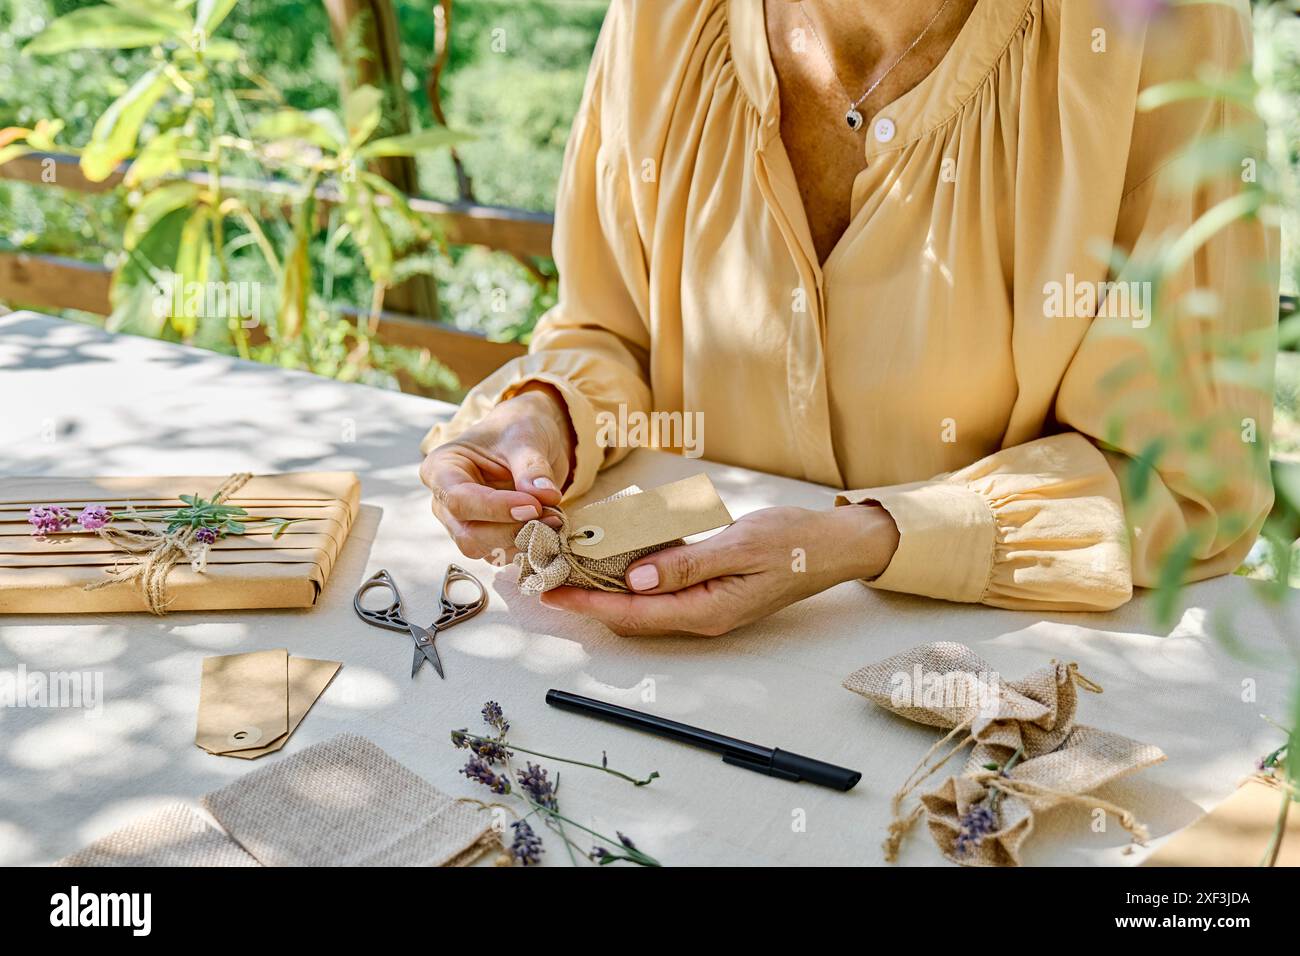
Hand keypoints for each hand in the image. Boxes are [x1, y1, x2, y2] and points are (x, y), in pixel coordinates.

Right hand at [420, 384, 574, 561]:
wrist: (528, 439)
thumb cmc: (517, 430)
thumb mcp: (526, 438)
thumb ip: (532, 467)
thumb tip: (546, 497)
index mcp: (441, 468)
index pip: (459, 500)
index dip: (496, 508)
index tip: (534, 505)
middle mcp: (445, 502)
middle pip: (469, 534)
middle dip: (512, 530)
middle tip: (552, 515)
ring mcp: (464, 524)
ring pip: (486, 551)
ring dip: (524, 542)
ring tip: (555, 518)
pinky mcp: (487, 538)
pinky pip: (504, 554)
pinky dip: (529, 548)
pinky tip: (550, 529)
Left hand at [540, 503, 899, 635]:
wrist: (833, 546)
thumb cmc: (793, 543)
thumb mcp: (740, 547)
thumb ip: (687, 564)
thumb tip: (635, 579)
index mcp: (706, 610)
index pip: (633, 613)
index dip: (587, 603)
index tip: (551, 590)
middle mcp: (700, 614)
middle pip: (630, 613)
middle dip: (586, 597)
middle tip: (545, 576)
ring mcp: (704, 603)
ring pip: (642, 600)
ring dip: (604, 585)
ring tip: (566, 565)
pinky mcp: (708, 587)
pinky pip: (660, 585)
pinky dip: (631, 572)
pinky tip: (611, 554)